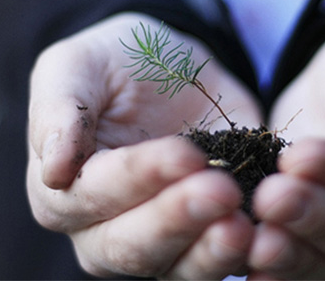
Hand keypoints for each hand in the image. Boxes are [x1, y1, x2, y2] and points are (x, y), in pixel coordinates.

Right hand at [26, 13, 261, 278]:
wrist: (170, 69)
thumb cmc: (113, 64)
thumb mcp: (76, 66)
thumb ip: (59, 110)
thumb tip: (54, 169)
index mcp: (63, 192)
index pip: (95, 194)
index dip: (140, 177)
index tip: (185, 153)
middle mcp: (105, 232)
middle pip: (134, 245)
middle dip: (178, 220)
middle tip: (222, 192)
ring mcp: (161, 243)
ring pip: (179, 267)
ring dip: (212, 252)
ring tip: (244, 228)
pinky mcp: (207, 238)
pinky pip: (222, 261)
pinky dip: (247, 254)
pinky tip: (269, 236)